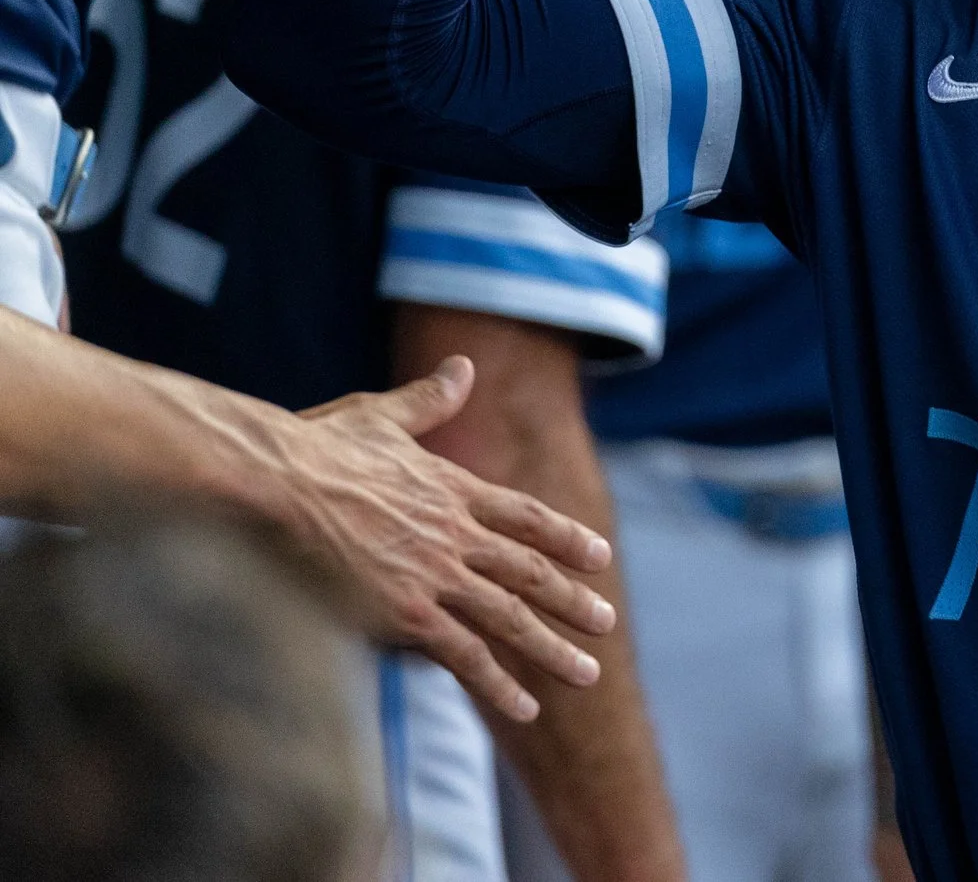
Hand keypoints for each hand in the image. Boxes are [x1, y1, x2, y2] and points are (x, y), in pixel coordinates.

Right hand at [286, 357, 615, 722]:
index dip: (565, 537)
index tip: (599, 556)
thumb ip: (428, 401)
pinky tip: (524, 706)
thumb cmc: (313, 447)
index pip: (526, 518)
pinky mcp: (406, 613)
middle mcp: (455, 533)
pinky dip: (497, 682)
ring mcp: (434, 575)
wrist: (275, 482)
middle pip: (530, 571)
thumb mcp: (381, 415)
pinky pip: (464, 654)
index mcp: (453, 489)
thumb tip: (463, 366)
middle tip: (608, 622)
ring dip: (552, 648)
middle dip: (572, 600)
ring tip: (588, 674)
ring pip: (510, 617)